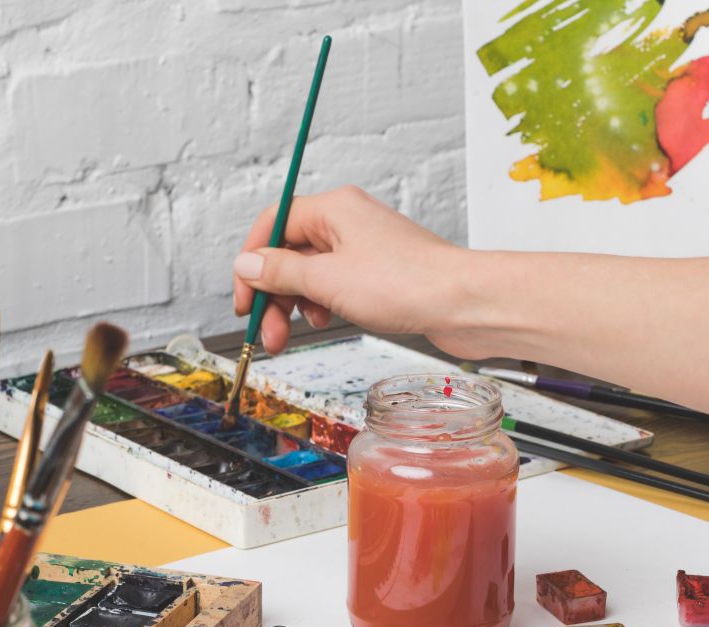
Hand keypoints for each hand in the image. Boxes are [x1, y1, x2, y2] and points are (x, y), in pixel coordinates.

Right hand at [233, 185, 472, 354]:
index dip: (252, 262)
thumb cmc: (407, 284)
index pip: (273, 224)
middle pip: (290, 253)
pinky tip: (327, 321)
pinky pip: (336, 285)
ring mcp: (365, 248)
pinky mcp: (380, 274)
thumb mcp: (327, 281)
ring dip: (295, 305)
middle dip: (273, 295)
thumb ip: (281, 273)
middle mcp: (348, 222)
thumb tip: (246, 264)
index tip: (243, 300)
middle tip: (266, 332)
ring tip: (293, 335)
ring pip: (312, 273)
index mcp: (333, 209)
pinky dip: (323, 305)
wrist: (465, 304)